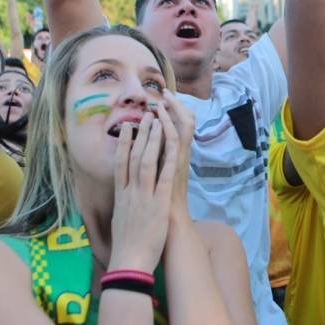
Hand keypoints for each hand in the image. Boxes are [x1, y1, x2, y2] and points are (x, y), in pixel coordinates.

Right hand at [108, 112, 176, 272]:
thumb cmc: (126, 246)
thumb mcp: (119, 220)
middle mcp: (129, 193)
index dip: (123, 144)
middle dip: (140, 135)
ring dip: (152, 140)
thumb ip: (123, 205)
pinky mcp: (158, 205)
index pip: (119, 164)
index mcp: (120, 197)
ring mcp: (143, 197)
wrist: (129, 264)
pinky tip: (172, 146)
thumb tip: (122, 197)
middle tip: (146, 116)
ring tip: (157, 121)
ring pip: (146, 162)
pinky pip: (164, 178)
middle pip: (133, 157)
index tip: (126, 127)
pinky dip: (167, 160)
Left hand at [156, 90, 193, 220]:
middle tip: (165, 92)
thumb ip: (152, 173)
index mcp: (173, 165)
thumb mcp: (155, 189)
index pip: (177, 133)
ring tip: (165, 98)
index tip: (162, 101)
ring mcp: (179, 166)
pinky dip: (172, 129)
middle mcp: (178, 162)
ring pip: (180, 133)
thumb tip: (142, 161)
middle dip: (174, 108)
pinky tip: (164, 118)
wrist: (172, 231)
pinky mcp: (178, 172)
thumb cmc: (161, 214)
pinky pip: (176, 147)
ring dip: (172, 114)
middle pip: (182, 127)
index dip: (171, 115)